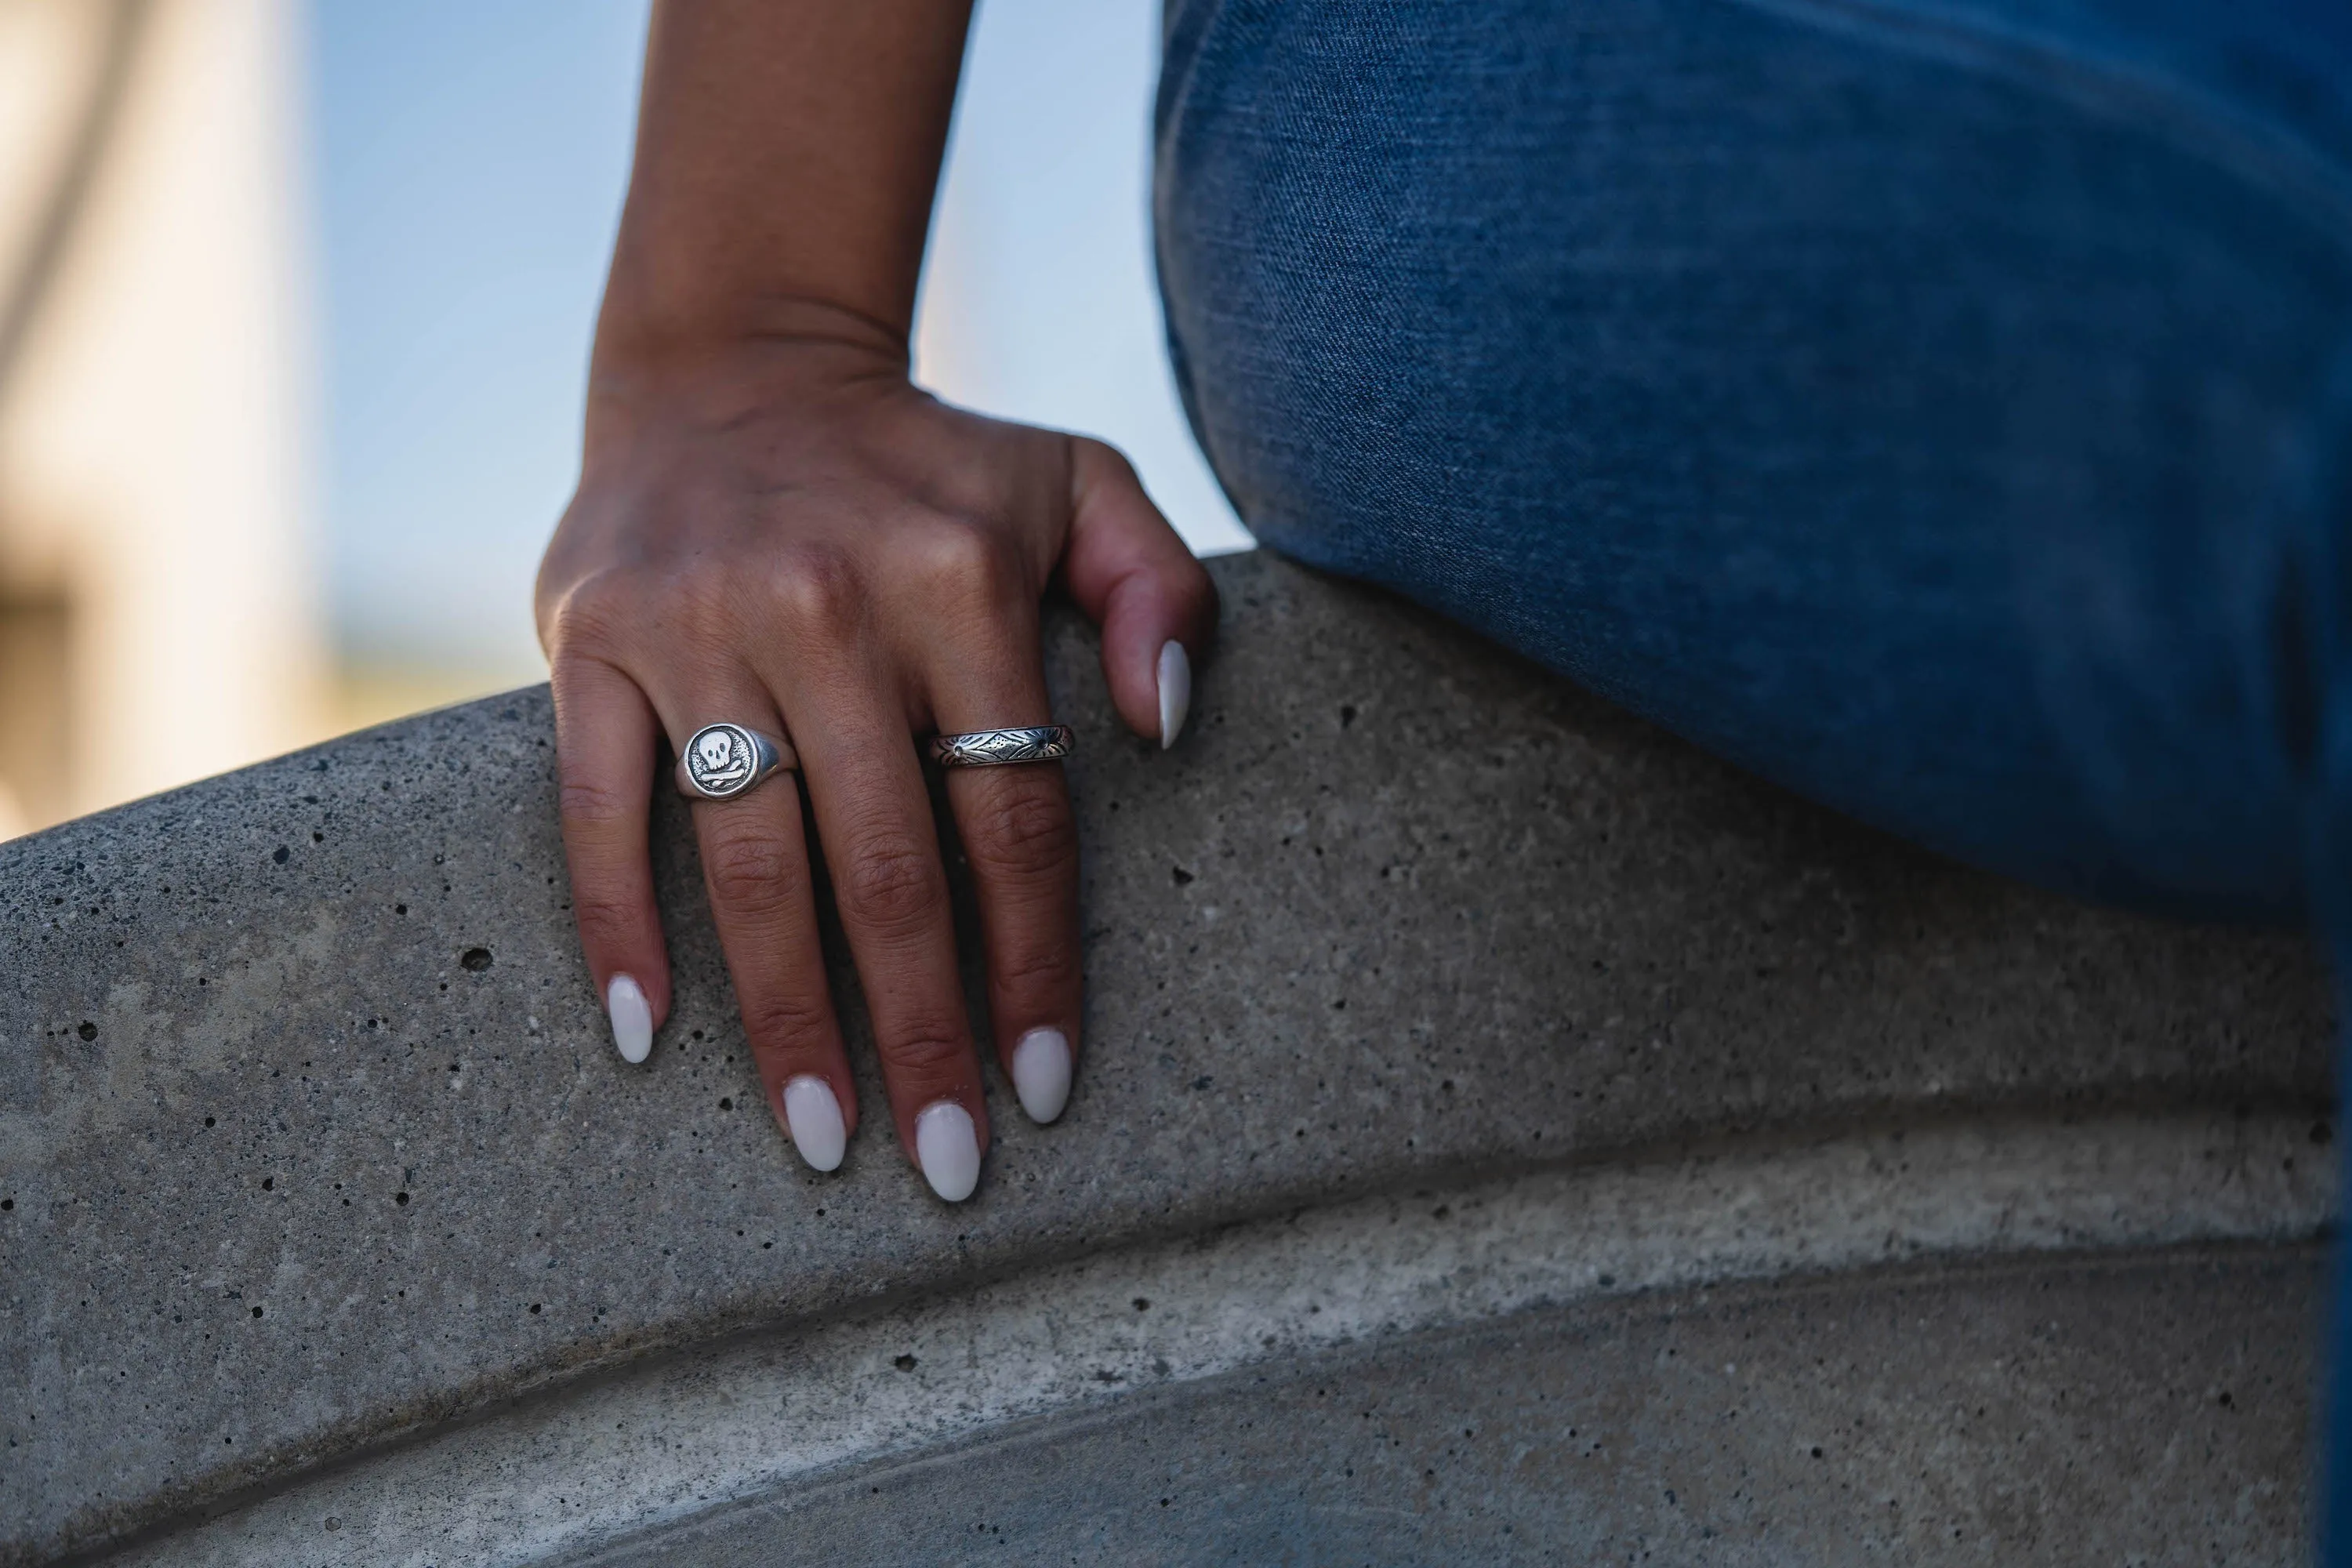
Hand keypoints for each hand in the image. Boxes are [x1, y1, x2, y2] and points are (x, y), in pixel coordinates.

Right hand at [535, 321, 1215, 1198]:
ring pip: (753, 864)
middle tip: (944, 1164)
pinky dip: (616, 927)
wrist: (736, 364)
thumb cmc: (928, 466)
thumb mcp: (1077, 483)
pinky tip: (643, 1036)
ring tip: (823, 1137)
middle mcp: (834, 608)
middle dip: (924, 1031)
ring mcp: (702, 627)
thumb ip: (1155, 590)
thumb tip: (1170, 722)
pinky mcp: (594, 642)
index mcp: (964, 584)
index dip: (1034, 962)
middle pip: (890, 869)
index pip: (1017, 817)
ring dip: (788, 1018)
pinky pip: (599, 810)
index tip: (1044, 1085)